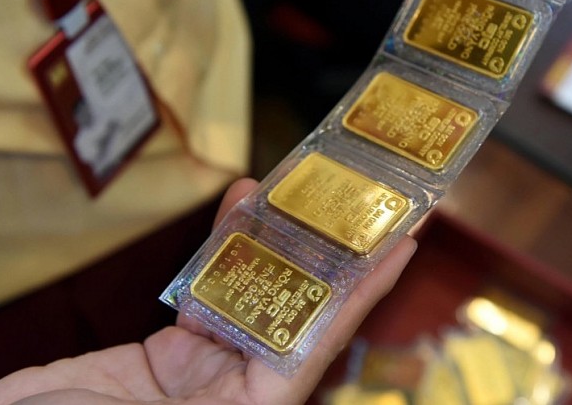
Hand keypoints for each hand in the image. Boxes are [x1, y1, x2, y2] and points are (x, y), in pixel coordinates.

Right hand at [0, 178, 417, 404]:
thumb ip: (222, 391)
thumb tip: (279, 368)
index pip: (323, 342)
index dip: (365, 292)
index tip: (403, 245)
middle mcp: (239, 393)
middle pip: (297, 309)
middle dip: (326, 252)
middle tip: (355, 200)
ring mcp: (206, 372)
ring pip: (252, 290)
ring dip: (273, 237)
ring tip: (299, 187)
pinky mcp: (168, 354)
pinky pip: (206, 290)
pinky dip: (221, 247)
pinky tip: (238, 207)